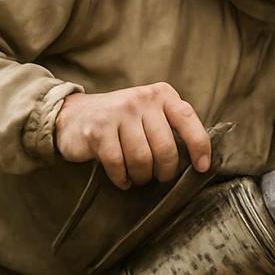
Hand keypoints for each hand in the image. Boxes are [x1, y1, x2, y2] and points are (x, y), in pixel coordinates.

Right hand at [54, 83, 211, 189]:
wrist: (72, 115)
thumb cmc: (121, 120)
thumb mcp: (149, 113)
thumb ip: (170, 126)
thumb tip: (199, 157)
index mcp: (161, 94)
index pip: (188, 119)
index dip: (199, 146)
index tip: (202, 168)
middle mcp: (142, 100)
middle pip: (165, 147)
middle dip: (165, 170)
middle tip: (159, 177)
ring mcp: (119, 113)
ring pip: (142, 158)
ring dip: (142, 176)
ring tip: (139, 178)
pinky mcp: (98, 130)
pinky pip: (117, 164)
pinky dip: (122, 178)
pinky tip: (123, 180)